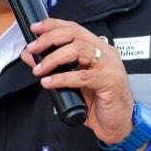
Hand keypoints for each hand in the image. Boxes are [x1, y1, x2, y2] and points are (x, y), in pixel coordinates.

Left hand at [23, 19, 134, 144]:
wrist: (119, 124)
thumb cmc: (99, 103)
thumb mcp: (72, 82)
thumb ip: (54, 68)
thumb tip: (30, 55)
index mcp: (98, 49)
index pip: (74, 28)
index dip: (53, 25)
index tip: (35, 28)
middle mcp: (106, 53)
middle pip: (75, 34)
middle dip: (50, 38)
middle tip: (33, 49)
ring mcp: (110, 66)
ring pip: (79, 50)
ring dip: (54, 58)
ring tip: (39, 70)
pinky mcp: (110, 82)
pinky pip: (82, 76)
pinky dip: (62, 78)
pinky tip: (49, 82)